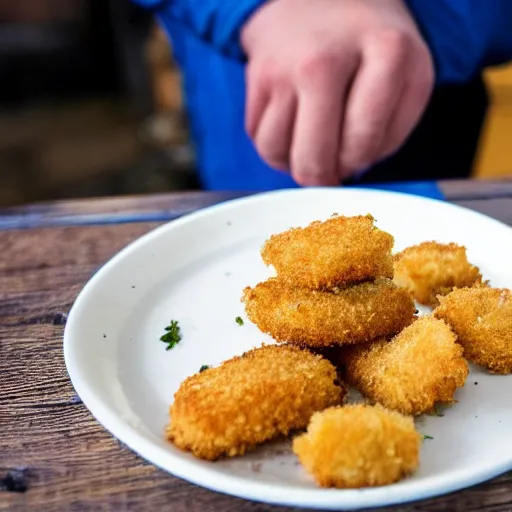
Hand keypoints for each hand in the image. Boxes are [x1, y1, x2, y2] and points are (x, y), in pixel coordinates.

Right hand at [241, 0, 433, 185]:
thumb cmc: (370, 43)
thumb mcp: (408, 74)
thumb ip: (392, 129)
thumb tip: (349, 170)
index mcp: (383, 53)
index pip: (362, 141)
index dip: (356, 163)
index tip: (353, 161)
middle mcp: (326, 59)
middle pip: (312, 156)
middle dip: (321, 178)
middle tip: (327, 173)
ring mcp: (285, 66)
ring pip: (275, 151)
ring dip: (292, 162)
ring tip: (309, 146)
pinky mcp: (256, 74)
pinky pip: (257, 136)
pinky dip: (273, 145)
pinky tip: (291, 130)